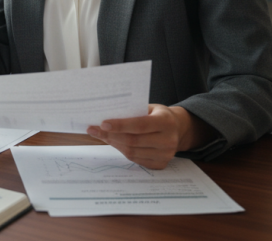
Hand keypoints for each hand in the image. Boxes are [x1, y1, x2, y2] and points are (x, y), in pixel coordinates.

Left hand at [86, 104, 212, 169]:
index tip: (102, 124)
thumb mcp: (150, 108)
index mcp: (166, 122)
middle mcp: (168, 140)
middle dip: (110, 135)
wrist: (178, 129)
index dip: (120, 125)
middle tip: (94, 129)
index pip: (139, 125)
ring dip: (114, 143)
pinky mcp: (161, 164)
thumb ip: (133, 112)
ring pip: (132, 152)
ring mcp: (165, 155)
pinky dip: (122, 151)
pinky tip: (115, 142)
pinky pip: (135, 160)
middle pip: (133, 140)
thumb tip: (106, 117)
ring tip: (101, 135)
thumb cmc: (158, 115)